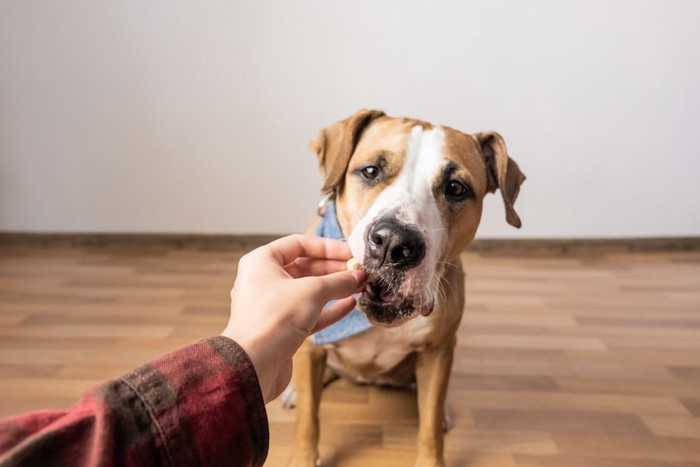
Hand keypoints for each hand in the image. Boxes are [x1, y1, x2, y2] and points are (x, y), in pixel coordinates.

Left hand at [222, 234, 366, 403]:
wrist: (254, 365)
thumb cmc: (274, 319)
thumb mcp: (312, 291)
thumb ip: (338, 281)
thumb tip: (358, 276)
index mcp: (262, 262)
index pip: (298, 244)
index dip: (327, 247)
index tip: (350, 253)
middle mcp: (264, 281)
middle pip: (304, 267)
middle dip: (334, 269)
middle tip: (359, 272)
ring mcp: (272, 306)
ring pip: (308, 291)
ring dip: (334, 289)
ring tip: (359, 287)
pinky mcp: (281, 329)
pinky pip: (309, 312)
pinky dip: (329, 308)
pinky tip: (350, 305)